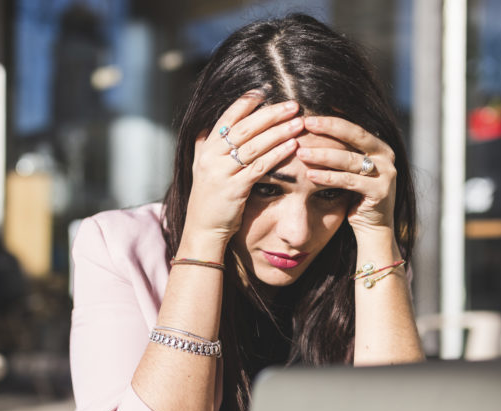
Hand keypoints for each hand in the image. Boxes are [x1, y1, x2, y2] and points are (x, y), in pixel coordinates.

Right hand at [181, 90, 302, 252]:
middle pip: (245, 128)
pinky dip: (277, 155)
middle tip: (293, 105)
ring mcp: (221, 173)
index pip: (227, 118)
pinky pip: (260, 167)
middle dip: (271, 114)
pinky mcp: (234, 189)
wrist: (202, 230)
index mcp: (205, 148)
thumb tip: (208, 126)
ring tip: (299, 123)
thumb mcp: (200, 168)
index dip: (246, 102)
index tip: (266, 91)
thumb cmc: (208, 200)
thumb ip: (204, 146)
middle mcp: (211, 157)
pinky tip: (293, 147)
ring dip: (279, 132)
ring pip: (254, 146)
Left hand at [296, 116, 396, 237]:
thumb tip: (313, 127)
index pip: (354, 128)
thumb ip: (342, 151)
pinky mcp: (380, 192)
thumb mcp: (350, 170)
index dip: (332, 121)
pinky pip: (349, 181)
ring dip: (323, 155)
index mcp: (380, 147)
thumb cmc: (356, 196)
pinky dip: (328, 177)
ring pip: (350, 160)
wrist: (373, 228)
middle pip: (355, 137)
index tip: (308, 117)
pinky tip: (310, 175)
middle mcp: (387, 157)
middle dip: (329, 129)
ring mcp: (386, 174)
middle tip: (305, 124)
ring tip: (301, 153)